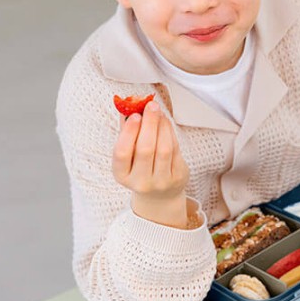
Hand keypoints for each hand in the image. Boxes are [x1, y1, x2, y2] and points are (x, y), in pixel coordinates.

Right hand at [112, 99, 190, 226]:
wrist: (159, 194)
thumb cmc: (140, 168)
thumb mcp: (128, 155)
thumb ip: (126, 132)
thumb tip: (128, 107)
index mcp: (122, 176)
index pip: (122, 154)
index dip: (128, 133)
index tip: (135, 115)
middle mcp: (140, 182)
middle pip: (145, 150)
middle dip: (149, 124)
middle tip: (151, 105)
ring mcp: (161, 182)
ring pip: (163, 149)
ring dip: (162, 126)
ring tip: (159, 112)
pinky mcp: (177, 178)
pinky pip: (175, 151)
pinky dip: (170, 133)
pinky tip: (166, 123)